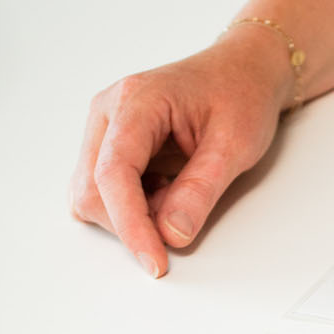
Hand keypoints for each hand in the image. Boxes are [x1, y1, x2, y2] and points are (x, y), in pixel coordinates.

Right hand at [69, 24, 296, 276]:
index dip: (131, 225)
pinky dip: (131, 208)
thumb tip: (171, 234)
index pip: (113, 173)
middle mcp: (108, 112)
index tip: (154, 261)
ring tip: (176, 196)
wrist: (242, 72)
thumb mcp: (234, 144)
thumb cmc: (240, 95)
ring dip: (130, 216)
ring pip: (91, 196)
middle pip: (91, 190)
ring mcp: (104, 129)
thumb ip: (201, 189)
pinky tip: (163, 193)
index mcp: (136, 100)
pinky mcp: (109, 147)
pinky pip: (103, 193)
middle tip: (181, 220)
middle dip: (131, 223)